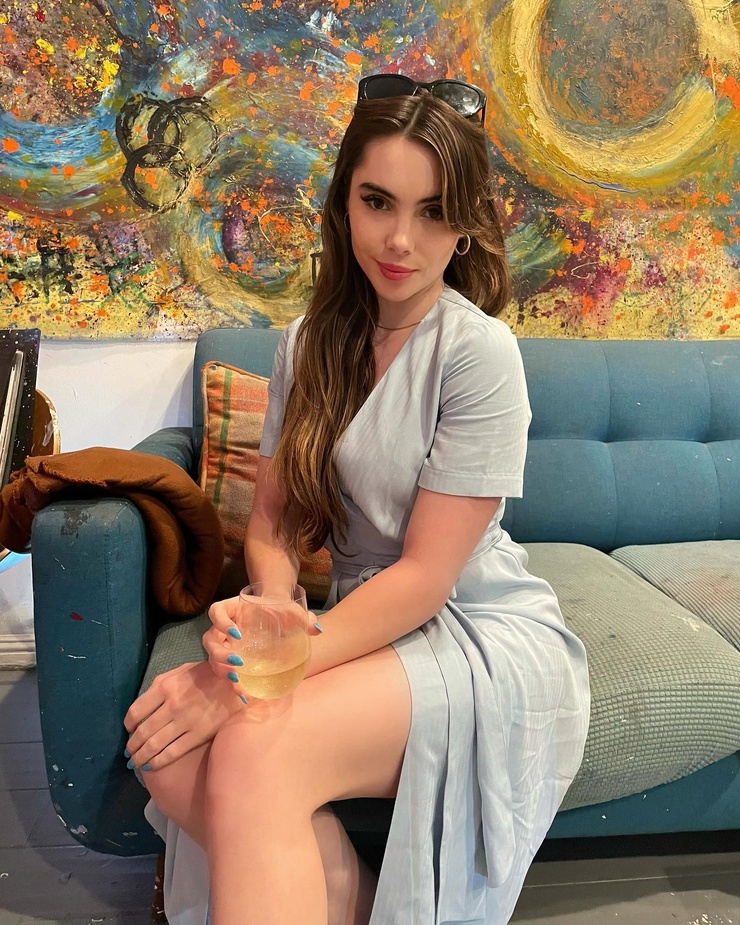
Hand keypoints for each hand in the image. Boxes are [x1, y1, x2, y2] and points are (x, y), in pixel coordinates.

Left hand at [124, 661, 242, 771]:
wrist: (237, 682)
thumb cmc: (207, 674)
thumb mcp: (181, 670)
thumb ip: (160, 685)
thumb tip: (143, 705)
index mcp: (165, 686)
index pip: (136, 711)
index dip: (128, 724)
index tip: (129, 730)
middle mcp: (172, 705)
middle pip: (142, 732)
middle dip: (132, 745)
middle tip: (129, 752)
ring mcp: (185, 722)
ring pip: (154, 745)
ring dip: (140, 757)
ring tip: (136, 762)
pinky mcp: (198, 735)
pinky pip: (172, 752)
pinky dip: (157, 762)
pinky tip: (151, 765)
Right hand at [204, 595, 322, 686]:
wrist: (277, 617)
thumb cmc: (280, 609)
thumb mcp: (291, 610)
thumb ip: (304, 617)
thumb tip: (317, 629)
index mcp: (232, 608)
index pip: (216, 611)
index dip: (221, 622)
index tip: (237, 633)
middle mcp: (223, 627)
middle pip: (209, 639)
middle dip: (219, 653)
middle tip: (238, 662)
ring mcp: (224, 644)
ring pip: (212, 658)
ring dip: (222, 670)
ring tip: (237, 681)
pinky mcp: (230, 660)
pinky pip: (225, 672)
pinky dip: (233, 683)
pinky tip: (244, 694)